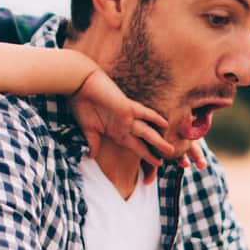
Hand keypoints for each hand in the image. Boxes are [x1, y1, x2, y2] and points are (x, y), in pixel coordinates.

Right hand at [69, 65, 203, 171]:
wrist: (79, 84)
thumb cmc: (82, 105)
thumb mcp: (88, 129)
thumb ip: (93, 142)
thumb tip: (90, 156)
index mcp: (118, 133)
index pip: (135, 147)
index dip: (146, 155)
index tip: (156, 164)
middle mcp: (125, 126)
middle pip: (144, 141)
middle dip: (156, 151)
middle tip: (170, 158)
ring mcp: (127, 117)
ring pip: (147, 132)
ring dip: (158, 141)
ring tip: (170, 151)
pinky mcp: (126, 106)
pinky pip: (143, 113)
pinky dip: (153, 117)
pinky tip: (165, 123)